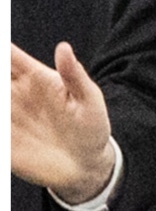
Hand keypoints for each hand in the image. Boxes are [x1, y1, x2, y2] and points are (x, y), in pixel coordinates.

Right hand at [11, 42, 114, 203]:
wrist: (87, 163)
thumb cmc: (92, 125)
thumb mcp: (89, 98)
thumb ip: (73, 74)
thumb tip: (63, 47)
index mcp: (35, 77)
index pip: (9, 57)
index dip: (3, 51)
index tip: (2, 48)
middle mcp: (15, 94)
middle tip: (1, 84)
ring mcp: (6, 117)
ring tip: (1, 110)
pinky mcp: (3, 142)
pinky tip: (1, 128)